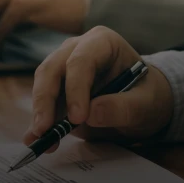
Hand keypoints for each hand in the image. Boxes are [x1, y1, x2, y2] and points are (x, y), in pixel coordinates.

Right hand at [25, 27, 173, 150]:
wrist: (142, 103)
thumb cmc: (147, 96)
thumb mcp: (145, 104)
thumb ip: (123, 107)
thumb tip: (91, 114)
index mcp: (102, 42)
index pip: (81, 61)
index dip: (75, 88)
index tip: (77, 118)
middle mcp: (77, 48)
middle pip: (52, 69)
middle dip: (45, 100)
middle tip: (44, 129)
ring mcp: (63, 65)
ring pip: (42, 84)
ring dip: (39, 112)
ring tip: (40, 139)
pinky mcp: (56, 86)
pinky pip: (42, 102)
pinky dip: (39, 121)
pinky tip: (36, 139)